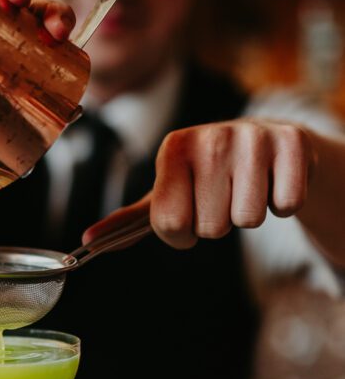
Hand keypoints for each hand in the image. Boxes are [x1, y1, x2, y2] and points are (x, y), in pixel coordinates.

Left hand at [82, 119, 314, 248]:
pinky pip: (287, 205)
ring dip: (250, 214)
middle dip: (219, 223)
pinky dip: (283, 203)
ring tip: (248, 187)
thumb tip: (86, 242)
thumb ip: (129, 221)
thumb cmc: (207, 177)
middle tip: (224, 196)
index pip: (172, 224)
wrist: (266, 143)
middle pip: (213, 227)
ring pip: (249, 220)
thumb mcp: (167, 193)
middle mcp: (211, 136)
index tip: (190, 212)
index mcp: (173, 148)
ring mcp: (253, 136)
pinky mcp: (292, 142)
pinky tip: (273, 181)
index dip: (183, 233)